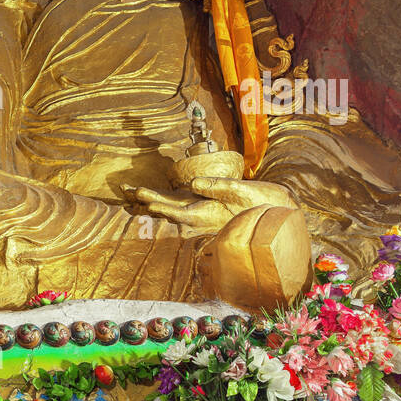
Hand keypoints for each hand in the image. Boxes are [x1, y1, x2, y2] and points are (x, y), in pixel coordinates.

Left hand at [126, 177, 298, 236]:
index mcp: (206, 216)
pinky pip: (175, 203)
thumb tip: (194, 182)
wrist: (274, 211)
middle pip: (167, 209)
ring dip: (148, 199)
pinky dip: (158, 197)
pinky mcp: (200, 206)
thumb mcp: (243, 191)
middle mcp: (198, 217)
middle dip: (146, 200)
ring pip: (168, 206)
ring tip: (125, 190)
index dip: (160, 204)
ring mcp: (198, 212)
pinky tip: (142, 194)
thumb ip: (218, 187)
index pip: (178, 211)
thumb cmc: (261, 201)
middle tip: (125, 189)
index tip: (143, 198)